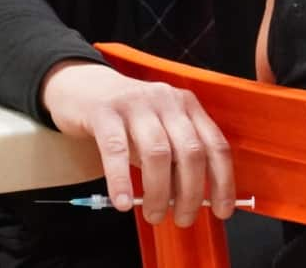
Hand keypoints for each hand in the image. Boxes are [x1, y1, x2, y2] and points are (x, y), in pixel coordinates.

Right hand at [40, 61, 234, 226]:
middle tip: (183, 219)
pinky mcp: (105, 112)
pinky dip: (121, 180)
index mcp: (187, 106)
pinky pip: (116, 150)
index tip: (222, 211)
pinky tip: (122, 202)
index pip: (216, 145)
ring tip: (154, 214)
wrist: (83, 86)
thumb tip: (189, 199)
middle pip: (190, 151)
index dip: (223, 181)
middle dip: (191, 193)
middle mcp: (167, 101)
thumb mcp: (157, 132)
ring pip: (158, 153)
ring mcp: (137, 104)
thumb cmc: (126, 118)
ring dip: (159, 192)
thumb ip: (174, 159)